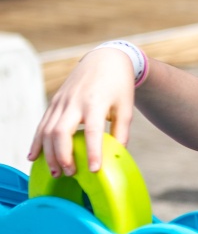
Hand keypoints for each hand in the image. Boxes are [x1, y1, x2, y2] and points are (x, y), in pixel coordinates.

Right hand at [28, 48, 136, 175]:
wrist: (105, 59)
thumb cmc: (119, 86)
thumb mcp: (126, 108)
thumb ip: (122, 132)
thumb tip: (117, 155)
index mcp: (96, 103)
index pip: (92, 131)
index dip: (93, 152)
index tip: (94, 170)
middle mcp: (74, 102)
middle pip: (61, 132)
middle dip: (62, 156)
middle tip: (70, 173)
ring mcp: (61, 101)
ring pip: (47, 130)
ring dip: (48, 153)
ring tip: (55, 172)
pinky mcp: (54, 102)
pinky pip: (42, 124)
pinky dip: (37, 141)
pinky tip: (34, 157)